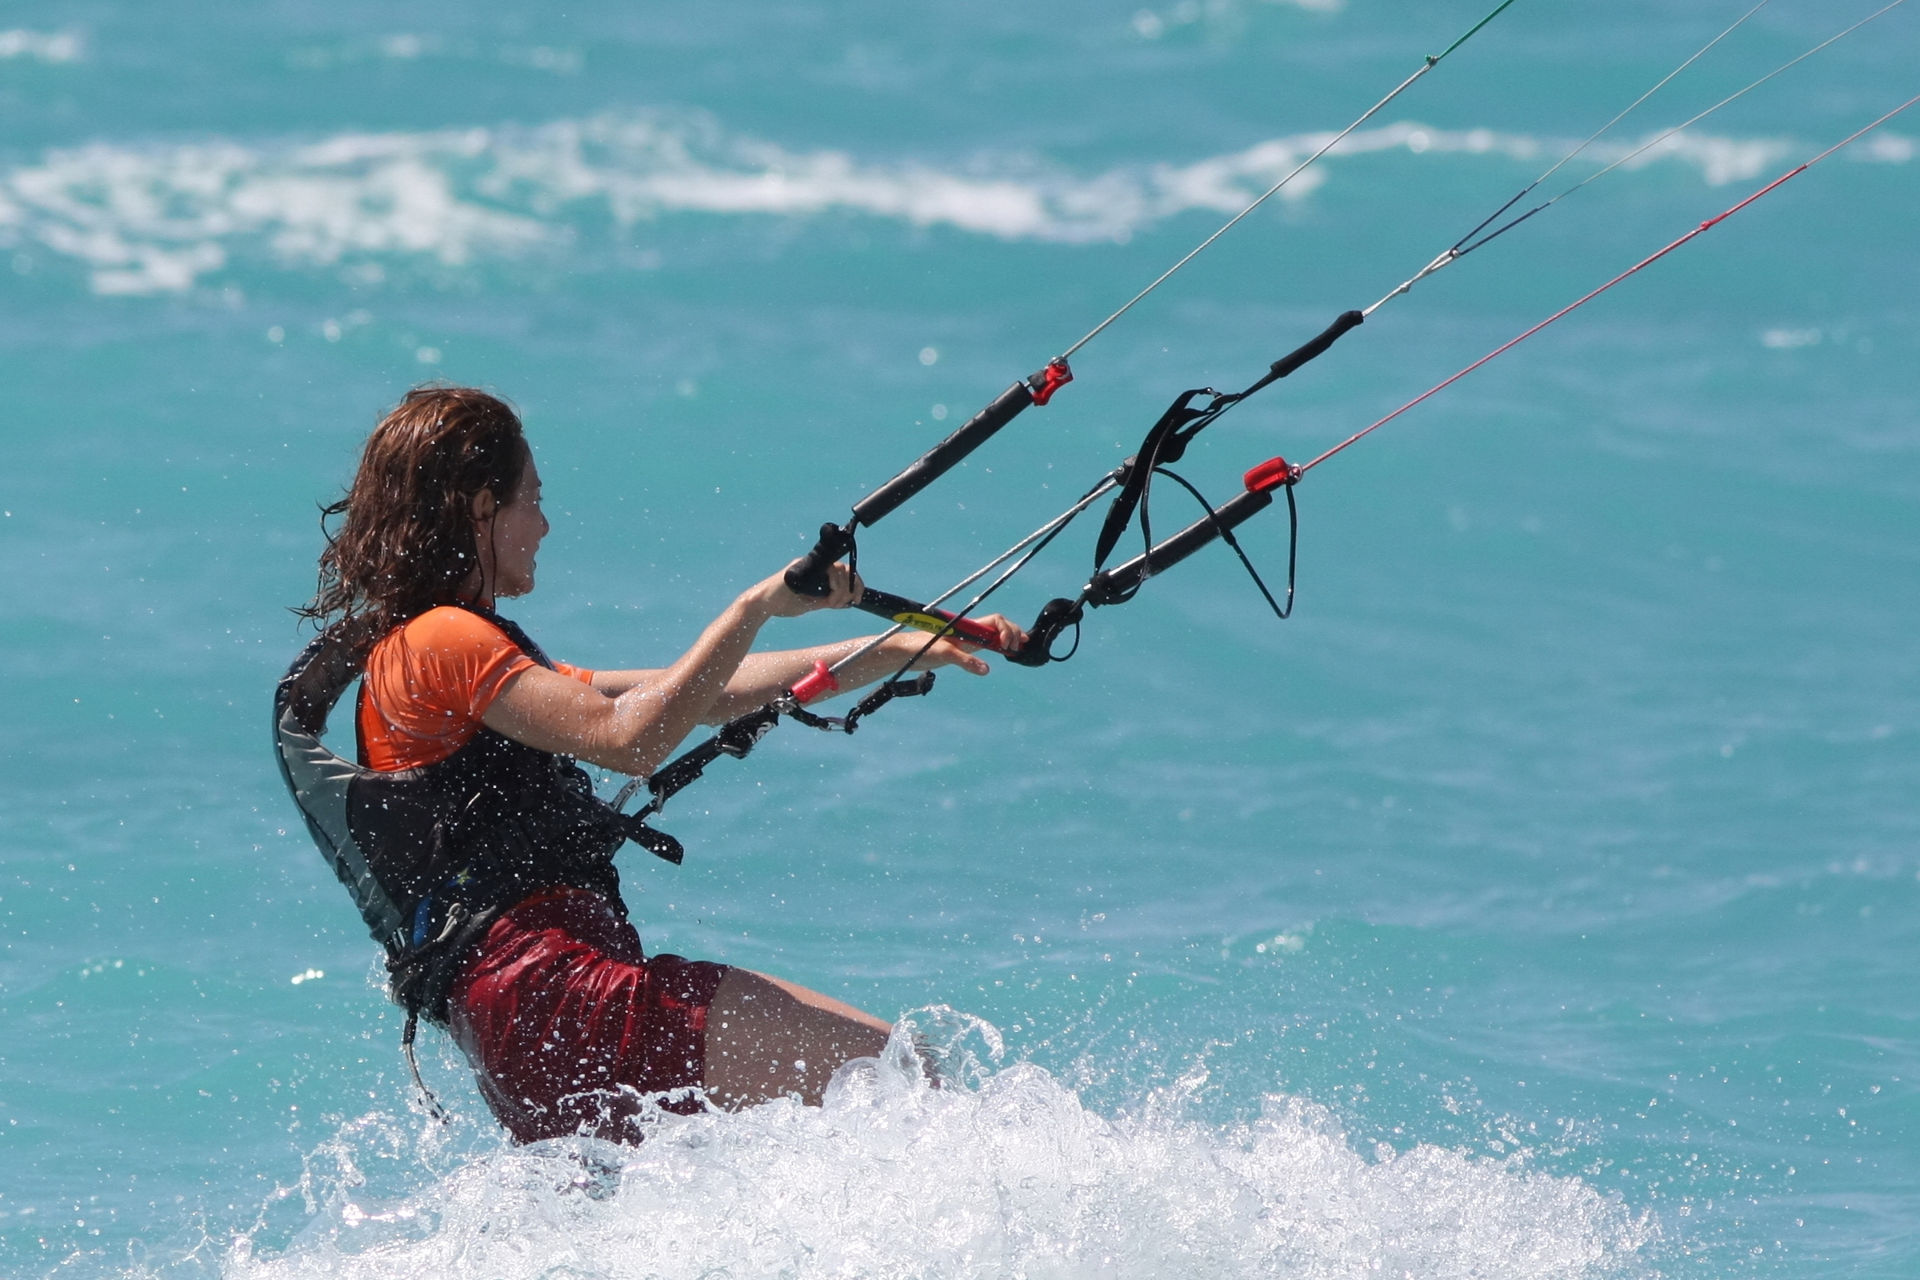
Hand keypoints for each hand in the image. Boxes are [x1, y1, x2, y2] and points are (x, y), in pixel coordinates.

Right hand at [754, 560, 862, 617]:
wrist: (762, 605)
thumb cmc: (783, 603)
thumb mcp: (811, 603)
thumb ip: (826, 600)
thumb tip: (846, 601)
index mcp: (818, 571)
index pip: (845, 571)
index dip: (857, 584)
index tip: (858, 600)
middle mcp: (814, 564)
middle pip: (845, 568)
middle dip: (852, 587)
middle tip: (845, 603)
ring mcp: (807, 564)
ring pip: (838, 569)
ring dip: (842, 589)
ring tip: (832, 603)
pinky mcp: (800, 568)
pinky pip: (824, 571)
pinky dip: (833, 585)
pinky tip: (828, 598)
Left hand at [888, 613, 1029, 675]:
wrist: (905, 652)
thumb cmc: (921, 648)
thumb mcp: (944, 654)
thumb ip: (965, 660)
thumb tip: (986, 669)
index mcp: (968, 626)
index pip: (995, 620)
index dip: (1006, 630)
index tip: (1006, 646)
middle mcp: (970, 631)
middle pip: (999, 625)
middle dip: (1013, 632)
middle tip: (1018, 647)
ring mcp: (968, 639)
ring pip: (995, 634)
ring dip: (1009, 638)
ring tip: (1018, 649)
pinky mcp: (963, 648)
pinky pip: (987, 644)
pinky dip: (999, 647)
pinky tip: (1006, 653)